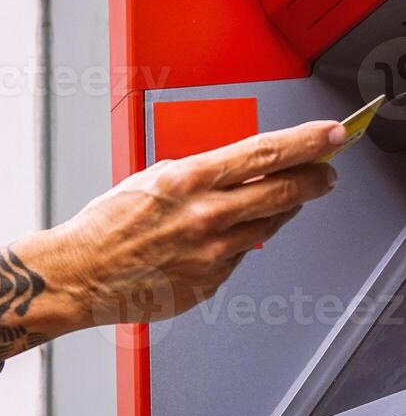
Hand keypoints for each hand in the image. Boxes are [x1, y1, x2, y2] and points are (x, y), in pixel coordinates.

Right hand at [0, 120, 345, 359]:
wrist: (82, 274)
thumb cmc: (105, 226)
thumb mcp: (149, 179)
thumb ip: (197, 174)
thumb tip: (239, 168)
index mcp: (188, 180)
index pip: (266, 152)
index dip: (308, 142)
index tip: (333, 135)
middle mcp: (207, 215)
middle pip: (287, 190)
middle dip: (316, 178)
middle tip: (326, 172)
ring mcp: (213, 251)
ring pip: (272, 223)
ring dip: (284, 208)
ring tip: (281, 199)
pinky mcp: (212, 279)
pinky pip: (242, 253)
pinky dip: (241, 240)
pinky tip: (223, 235)